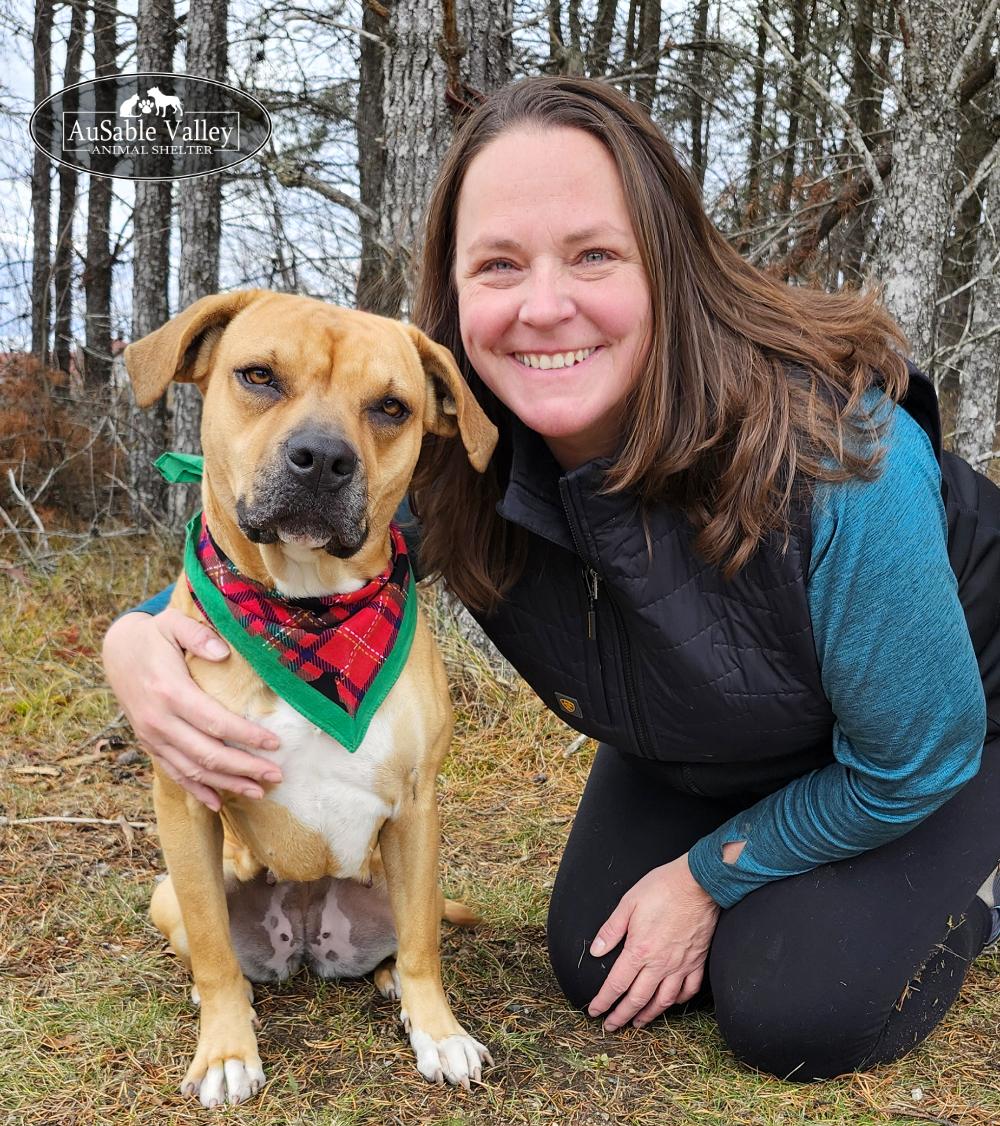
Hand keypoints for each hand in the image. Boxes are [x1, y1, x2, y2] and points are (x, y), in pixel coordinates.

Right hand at [102, 609, 282, 810]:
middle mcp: (159, 721)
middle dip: (245, 768)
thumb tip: (223, 652)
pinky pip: (173, 773)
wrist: (115, 650)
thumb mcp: (173, 623)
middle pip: (207, 754)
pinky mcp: (149, 744)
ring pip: (192, 770)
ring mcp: (152, 736)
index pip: (215, 722)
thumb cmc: (153, 636)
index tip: (275, 744)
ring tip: (259, 791)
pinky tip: (217, 803)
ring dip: (227, 784)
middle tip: (277, 774)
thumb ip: (198, 635)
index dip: (246, 736)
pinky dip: (196, 791)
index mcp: (170, 692)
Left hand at [586, 853, 719, 1030]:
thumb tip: (596, 951)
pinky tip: (671, 1003)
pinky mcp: (697, 961)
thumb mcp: (628, 903)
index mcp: (639, 950)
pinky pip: (688, 990)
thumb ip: (611, 930)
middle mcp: (660, 964)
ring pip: (663, 1001)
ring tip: (638, 1023)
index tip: (594, 1011)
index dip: (603, 1001)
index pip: (616, 984)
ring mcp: (681, 965)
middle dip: (622, 1016)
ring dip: (648, 1015)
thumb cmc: (662, 888)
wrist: (699, 883)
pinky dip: (678, 1001)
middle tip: (611, 1026)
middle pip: (638, 999)